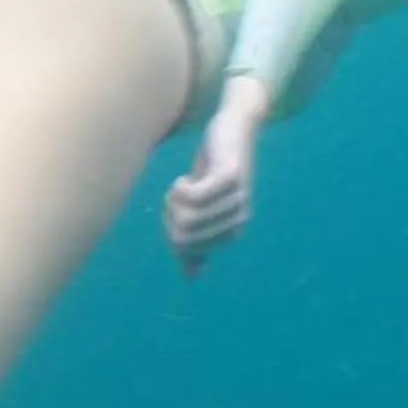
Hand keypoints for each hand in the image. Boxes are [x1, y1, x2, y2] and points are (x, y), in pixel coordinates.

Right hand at [165, 77, 271, 275]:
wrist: (231, 129)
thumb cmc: (212, 169)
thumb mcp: (201, 207)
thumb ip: (195, 240)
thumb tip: (193, 277)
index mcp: (230, 234)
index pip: (184, 247)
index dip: (170, 228)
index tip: (178, 208)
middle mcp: (238, 221)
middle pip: (182, 234)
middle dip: (169, 214)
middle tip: (178, 194)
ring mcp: (237, 199)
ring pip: (185, 216)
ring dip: (172, 199)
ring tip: (183, 184)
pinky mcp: (230, 177)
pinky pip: (192, 197)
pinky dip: (179, 189)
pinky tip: (186, 179)